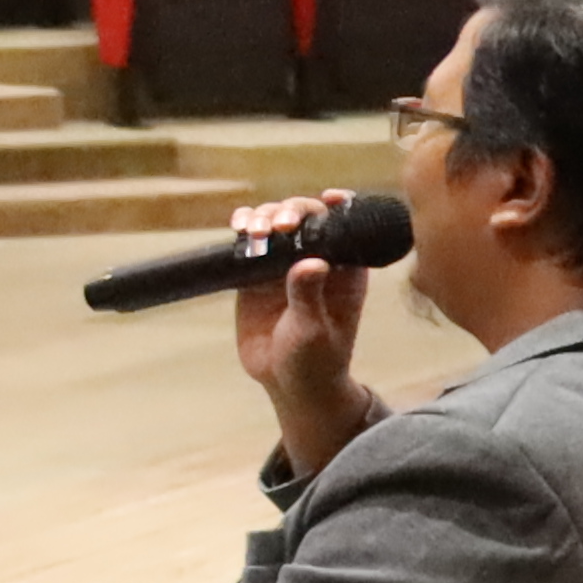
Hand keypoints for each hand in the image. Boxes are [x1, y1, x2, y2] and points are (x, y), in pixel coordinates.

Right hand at [226, 198, 383, 471]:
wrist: (288, 383)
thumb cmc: (316, 360)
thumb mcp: (315, 330)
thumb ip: (310, 295)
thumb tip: (311, 262)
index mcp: (345, 271)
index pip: (344, 227)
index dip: (337, 208)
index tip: (327, 199)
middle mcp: (316, 261)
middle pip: (305, 219)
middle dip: (291, 212)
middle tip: (279, 225)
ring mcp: (284, 266)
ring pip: (275, 225)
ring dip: (263, 217)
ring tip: (253, 228)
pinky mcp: (255, 276)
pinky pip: (249, 244)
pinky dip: (243, 230)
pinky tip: (238, 228)